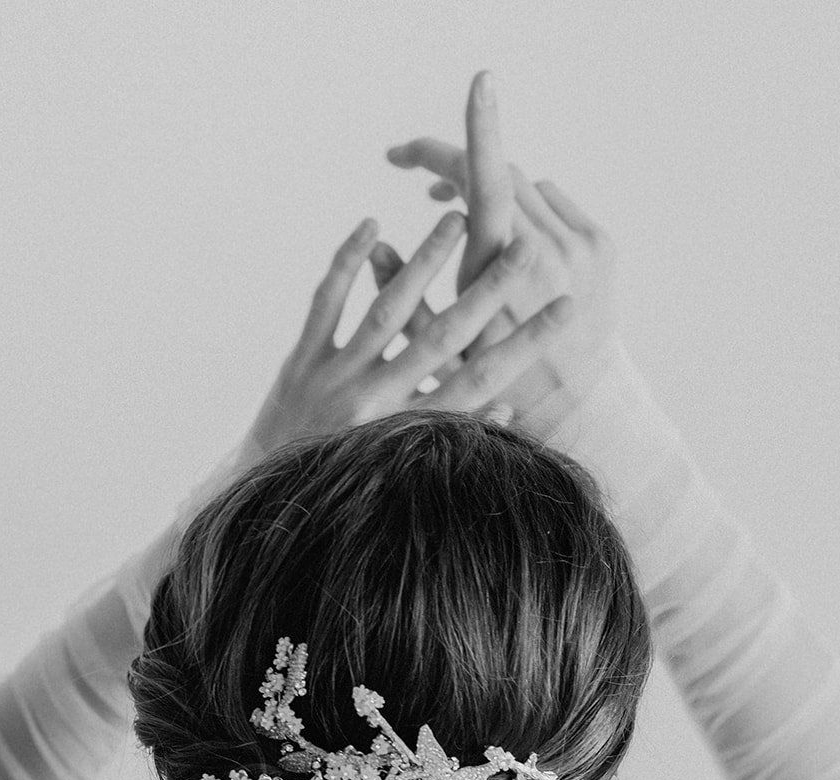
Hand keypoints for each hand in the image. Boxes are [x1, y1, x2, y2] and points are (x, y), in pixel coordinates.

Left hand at [237, 210, 575, 466]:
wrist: (273, 498)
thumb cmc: (349, 481)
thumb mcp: (402, 468)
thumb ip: (452, 433)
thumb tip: (508, 407)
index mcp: (408, 431)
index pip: (481, 381)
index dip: (525, 344)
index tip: (567, 309)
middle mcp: (375, 404)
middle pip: (441, 337)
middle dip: (487, 292)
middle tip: (524, 248)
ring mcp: (336, 380)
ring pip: (386, 311)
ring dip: (424, 262)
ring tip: (457, 220)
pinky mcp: (301, 362)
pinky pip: (326, 304)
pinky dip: (347, 264)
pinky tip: (370, 226)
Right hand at [379, 71, 621, 433]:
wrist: (574, 402)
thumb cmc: (494, 383)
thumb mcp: (440, 350)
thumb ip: (404, 299)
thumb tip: (378, 249)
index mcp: (501, 273)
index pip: (487, 182)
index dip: (477, 130)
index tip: (481, 83)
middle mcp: (546, 251)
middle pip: (500, 174)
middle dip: (456, 171)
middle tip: (420, 186)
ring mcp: (581, 245)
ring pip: (526, 185)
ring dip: (491, 191)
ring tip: (462, 222)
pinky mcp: (602, 246)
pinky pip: (554, 201)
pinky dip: (527, 209)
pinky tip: (510, 242)